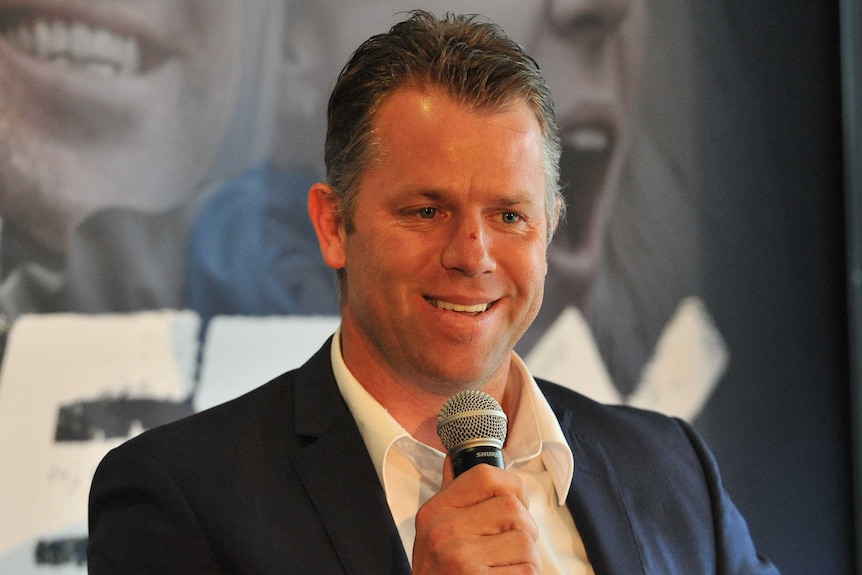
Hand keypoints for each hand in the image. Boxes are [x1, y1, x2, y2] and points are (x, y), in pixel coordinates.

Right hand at [412, 456, 540, 573]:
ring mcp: (462, 559)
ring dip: (529, 559)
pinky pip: (527, 572)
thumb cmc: (438, 570)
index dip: (512, 486)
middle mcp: (445, 531)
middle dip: (525, 528)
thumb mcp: (432, 529)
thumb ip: (450, 496)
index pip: (486, 476)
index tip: (517, 503)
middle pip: (513, 508)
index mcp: (436, 511)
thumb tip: (454, 460)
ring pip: (526, 543)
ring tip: (510, 566)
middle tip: (515, 543)